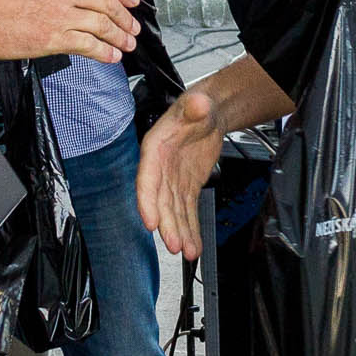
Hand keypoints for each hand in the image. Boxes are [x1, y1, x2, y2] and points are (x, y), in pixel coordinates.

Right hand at [0, 0, 138, 63]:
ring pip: (102, 24)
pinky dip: (104, 52)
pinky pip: (88, 45)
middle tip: (133, 26)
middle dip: (125, 16)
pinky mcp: (52, 37)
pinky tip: (111, 56)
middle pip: (106, 1)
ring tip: (127, 45)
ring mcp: (59, 12)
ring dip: (119, 36)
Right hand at [137, 88, 222, 259]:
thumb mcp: (197, 105)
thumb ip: (196, 106)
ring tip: (188, 251)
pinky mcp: (187, 189)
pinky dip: (191, 229)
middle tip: (175, 244)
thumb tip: (198, 103)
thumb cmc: (195, 109)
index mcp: (155, 150)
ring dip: (180, 233)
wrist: (208, 116)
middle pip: (161, 202)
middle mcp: (161, 170)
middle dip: (167, 225)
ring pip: (174, 212)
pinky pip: (188, 213)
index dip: (147, 202)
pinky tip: (194, 246)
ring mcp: (173, 182)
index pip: (147, 180)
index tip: (150, 222)